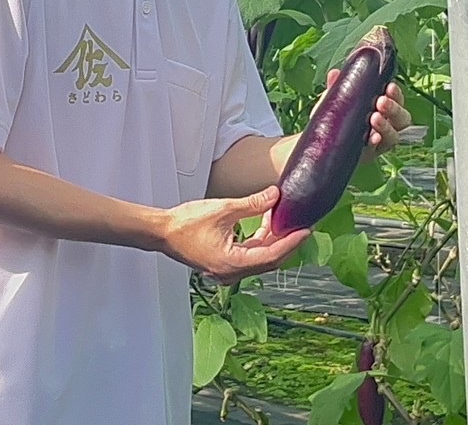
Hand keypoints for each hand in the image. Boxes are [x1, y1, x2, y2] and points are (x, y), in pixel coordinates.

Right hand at [157, 185, 309, 284]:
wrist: (161, 232)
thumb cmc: (185, 223)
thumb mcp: (223, 209)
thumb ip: (252, 204)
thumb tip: (275, 195)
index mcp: (232, 263)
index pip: (272, 255)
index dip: (291, 242)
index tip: (306, 229)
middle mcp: (232, 273)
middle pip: (269, 260)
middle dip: (286, 241)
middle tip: (301, 224)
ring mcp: (227, 271)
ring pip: (260, 258)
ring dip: (273, 240)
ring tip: (284, 219)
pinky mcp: (223, 264)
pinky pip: (249, 256)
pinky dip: (259, 241)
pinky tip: (266, 224)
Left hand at [324, 68, 410, 159]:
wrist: (324, 144)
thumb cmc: (336, 120)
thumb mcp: (337, 102)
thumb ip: (338, 89)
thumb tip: (334, 74)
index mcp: (384, 110)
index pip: (397, 100)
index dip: (396, 94)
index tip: (389, 86)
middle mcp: (387, 126)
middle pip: (402, 119)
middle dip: (394, 109)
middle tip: (381, 101)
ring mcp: (380, 143)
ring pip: (394, 136)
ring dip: (386, 126)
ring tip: (374, 118)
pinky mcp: (370, 155)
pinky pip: (376, 151)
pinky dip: (375, 144)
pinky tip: (372, 138)